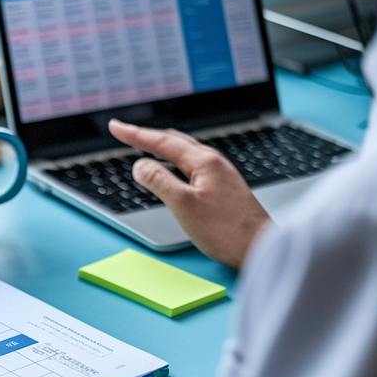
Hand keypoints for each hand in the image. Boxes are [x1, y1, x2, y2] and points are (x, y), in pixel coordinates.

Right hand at [108, 120, 270, 268]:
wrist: (260, 248)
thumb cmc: (227, 231)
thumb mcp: (183, 205)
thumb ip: (159, 182)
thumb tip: (140, 165)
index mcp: (204, 162)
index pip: (161, 142)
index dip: (135, 134)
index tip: (115, 127)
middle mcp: (215, 163)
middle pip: (175, 141)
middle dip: (147, 136)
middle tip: (125, 132)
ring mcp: (221, 174)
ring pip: (185, 152)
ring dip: (162, 146)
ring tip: (145, 144)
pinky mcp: (224, 188)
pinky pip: (193, 164)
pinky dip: (175, 159)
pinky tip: (174, 168)